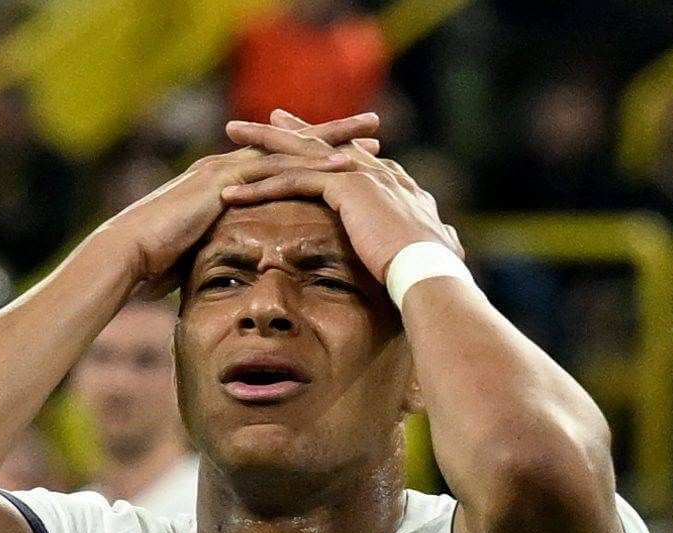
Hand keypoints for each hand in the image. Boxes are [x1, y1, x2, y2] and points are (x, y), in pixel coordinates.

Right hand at [93, 112, 380, 286]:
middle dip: (332, 134)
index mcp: (225, 183)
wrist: (125, 256)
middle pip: (289, 144)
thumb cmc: (153, 264)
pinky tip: (343, 166)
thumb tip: (231, 280)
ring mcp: (226, 170)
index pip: (277, 162)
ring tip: (371, 133)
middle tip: (372, 125)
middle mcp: (228, 168)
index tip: (350, 153)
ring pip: (289, 148)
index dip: (313, 156)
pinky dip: (312, 166)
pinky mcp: (223, 181)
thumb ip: (218, 254)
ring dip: (332, 140)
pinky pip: (276, 170)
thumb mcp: (196, 255)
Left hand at [222, 114, 462, 283]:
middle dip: (288, 130)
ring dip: (262, 146)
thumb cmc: (431, 272)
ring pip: (301, 154)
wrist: (431, 271)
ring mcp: (362, 175)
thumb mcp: (430, 247)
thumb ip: (428, 238)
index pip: (351, 157)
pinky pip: (294, 182)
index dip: (324, 146)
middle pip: (322, 144)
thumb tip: (442, 242)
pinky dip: (261, 187)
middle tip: (257, 120)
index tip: (303, 137)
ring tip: (231, 136)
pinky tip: (233, 193)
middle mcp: (378, 171)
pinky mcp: (346, 188)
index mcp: (395, 183)